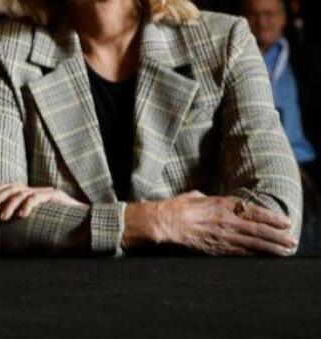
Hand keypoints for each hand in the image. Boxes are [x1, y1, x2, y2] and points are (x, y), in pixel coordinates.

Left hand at [0, 182, 84, 220]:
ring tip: (3, 218)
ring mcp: (48, 192)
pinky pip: (38, 198)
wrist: (87, 224)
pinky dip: (28, 205)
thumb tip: (4, 228)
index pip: (13, 186)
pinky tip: (22, 215)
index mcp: (34, 194)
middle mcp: (39, 190)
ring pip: (23, 194)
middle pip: (14, 188)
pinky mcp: (56, 197)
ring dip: (10, 206)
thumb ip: (26, 220)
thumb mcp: (39, 222)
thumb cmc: (62, 226)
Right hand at [127, 191, 296, 255]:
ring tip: (285, 251)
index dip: (272, 218)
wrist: (162, 223)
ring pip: (252, 244)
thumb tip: (213, 200)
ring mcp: (222, 236)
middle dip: (277, 236)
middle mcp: (226, 221)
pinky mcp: (215, 249)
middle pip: (258, 230)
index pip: (254, 212)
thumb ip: (210, 199)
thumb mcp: (195, 196)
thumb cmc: (176, 207)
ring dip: (271, 248)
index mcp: (222, 205)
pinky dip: (254, 255)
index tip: (285, 222)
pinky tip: (264, 257)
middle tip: (292, 240)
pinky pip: (239, 253)